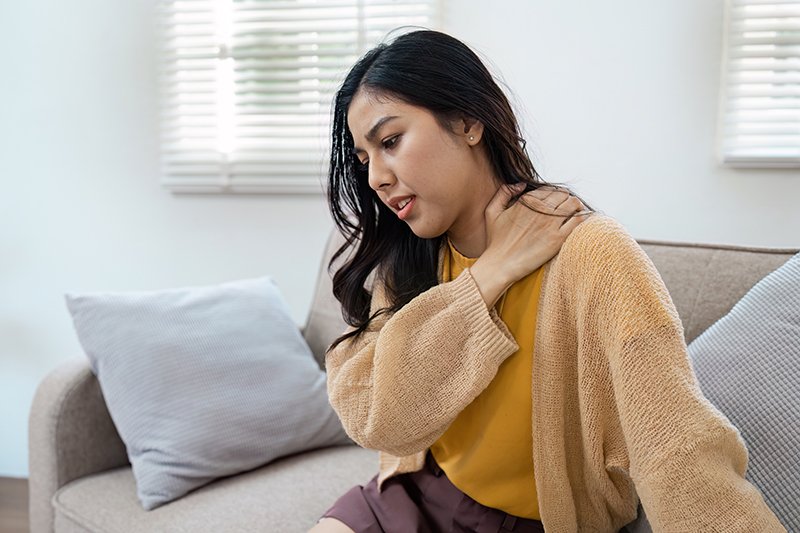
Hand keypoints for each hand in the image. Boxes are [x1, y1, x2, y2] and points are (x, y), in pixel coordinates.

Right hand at [470, 184, 589, 307]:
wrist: (500, 264)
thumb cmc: (495, 241)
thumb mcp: (492, 211)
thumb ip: (504, 192)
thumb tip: (521, 185)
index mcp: (527, 201)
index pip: (549, 190)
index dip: (553, 194)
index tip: (554, 202)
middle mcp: (540, 209)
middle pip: (563, 194)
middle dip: (566, 199)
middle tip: (567, 207)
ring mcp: (550, 223)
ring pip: (573, 204)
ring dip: (576, 205)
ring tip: (576, 212)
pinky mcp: (558, 238)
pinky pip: (577, 221)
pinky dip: (583, 218)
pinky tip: (582, 220)